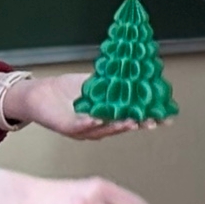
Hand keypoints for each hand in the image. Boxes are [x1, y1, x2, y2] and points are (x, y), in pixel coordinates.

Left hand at [4, 73, 139, 140]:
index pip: (132, 118)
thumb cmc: (65, 89)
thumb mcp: (94, 84)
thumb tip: (133, 73)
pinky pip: (80, 126)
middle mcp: (97, 126)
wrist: (38, 92)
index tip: (166, 117)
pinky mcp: (66, 127)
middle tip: (152, 121)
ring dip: (117, 126)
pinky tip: (98, 119)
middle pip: (121, 127)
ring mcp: (83, 129)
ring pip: (103, 130)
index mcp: (106, 116)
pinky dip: (90, 123)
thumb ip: (111, 83)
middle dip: (138, 124)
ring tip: (131, 121)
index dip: (149, 118)